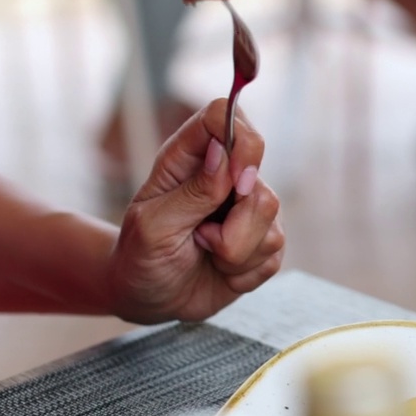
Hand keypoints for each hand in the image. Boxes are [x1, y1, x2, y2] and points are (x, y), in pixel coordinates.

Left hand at [106, 99, 283, 323]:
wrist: (150, 300)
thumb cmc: (140, 259)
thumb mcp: (153, 227)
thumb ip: (192, 192)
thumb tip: (224, 155)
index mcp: (188, 158)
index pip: (223, 115)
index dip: (240, 139)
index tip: (236, 181)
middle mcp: (222, 175)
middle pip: (257, 172)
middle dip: (235, 217)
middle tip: (201, 235)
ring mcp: (247, 207)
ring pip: (271, 212)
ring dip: (235, 249)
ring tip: (205, 252)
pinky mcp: (263, 239)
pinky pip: (275, 250)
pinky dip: (244, 271)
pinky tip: (221, 271)